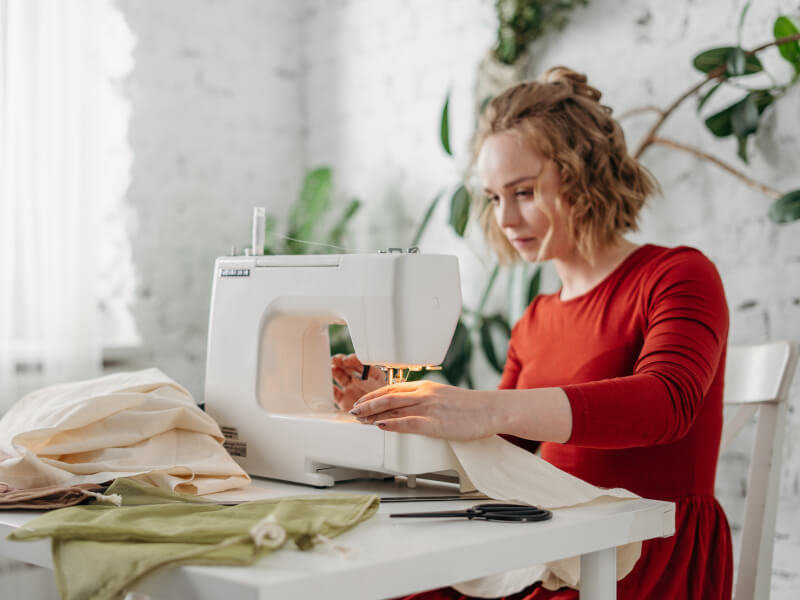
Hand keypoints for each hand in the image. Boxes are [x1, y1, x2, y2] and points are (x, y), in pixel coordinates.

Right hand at [331, 354, 385, 411]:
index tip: (346, 360)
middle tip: (335, 360)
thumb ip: (370, 383)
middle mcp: (360, 379)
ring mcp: (351, 389)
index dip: (352, 360)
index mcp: (372, 374)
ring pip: (340, 377)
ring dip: (334, 372)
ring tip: (330, 369)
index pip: (361, 362)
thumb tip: (356, 376)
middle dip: (341, 362)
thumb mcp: (382, 389)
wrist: (383, 421)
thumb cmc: (386, 403)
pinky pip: (335, 392)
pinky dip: (330, 389)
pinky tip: (327, 385)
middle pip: (348, 367)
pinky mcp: (344, 400)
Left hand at [349, 380, 494, 440]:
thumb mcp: (445, 396)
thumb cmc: (471, 407)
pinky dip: (391, 424)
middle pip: (388, 396)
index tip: (362, 401)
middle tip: (353, 411)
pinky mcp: (435, 423)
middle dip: (367, 404)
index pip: (392, 388)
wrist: (491, 409)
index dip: (374, 395)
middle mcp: (424, 394)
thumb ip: (427, 400)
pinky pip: (408, 423)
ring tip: (359, 420)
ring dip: (373, 414)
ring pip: (393, 408)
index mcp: (426, 387)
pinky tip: (379, 427)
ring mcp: (429, 408)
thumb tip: (411, 408)